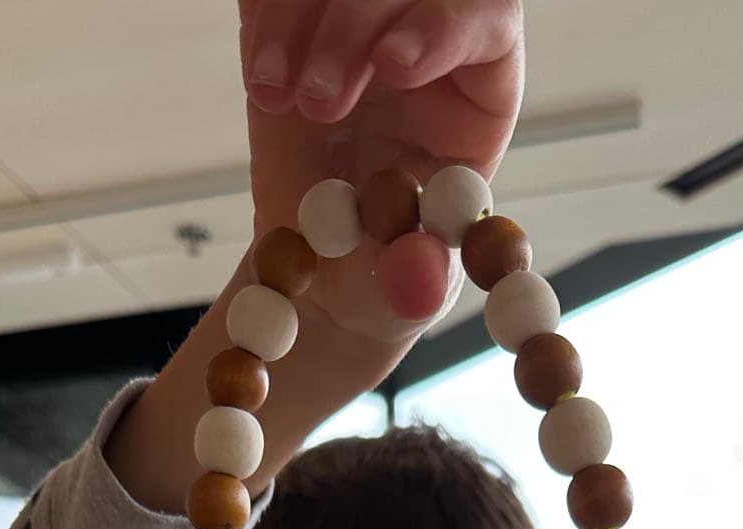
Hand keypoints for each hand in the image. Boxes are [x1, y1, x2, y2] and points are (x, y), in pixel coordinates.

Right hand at [107, 0, 523, 509]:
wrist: (323, 265)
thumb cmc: (388, 269)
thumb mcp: (410, 286)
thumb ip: (420, 277)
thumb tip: (422, 280)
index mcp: (480, 86)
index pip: (479, 20)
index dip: (438, 29)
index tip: (392, 65)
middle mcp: (427, 34)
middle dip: (353, 30)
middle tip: (318, 105)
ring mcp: (363, 19)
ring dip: (298, 25)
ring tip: (275, 98)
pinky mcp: (303, 19)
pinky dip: (266, 22)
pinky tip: (262, 80)